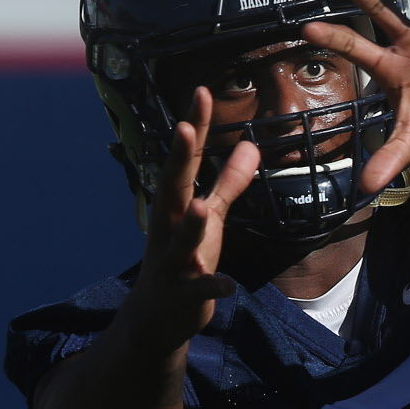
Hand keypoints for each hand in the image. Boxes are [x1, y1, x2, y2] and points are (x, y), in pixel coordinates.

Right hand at [128, 88, 259, 346]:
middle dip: (178, 158)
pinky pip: (200, 288)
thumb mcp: (211, 217)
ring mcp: (174, 260)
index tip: (200, 92)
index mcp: (176, 204)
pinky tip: (230, 285)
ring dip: (191, 223)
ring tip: (201, 206)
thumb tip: (251, 144)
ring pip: (182, 239)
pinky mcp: (185, 293)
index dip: (193, 127)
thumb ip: (230, 182)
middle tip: (183, 126)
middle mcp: (169, 227)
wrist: (158, 316)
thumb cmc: (186, 257)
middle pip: (173, 187)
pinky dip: (213, 286)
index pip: (185, 159)